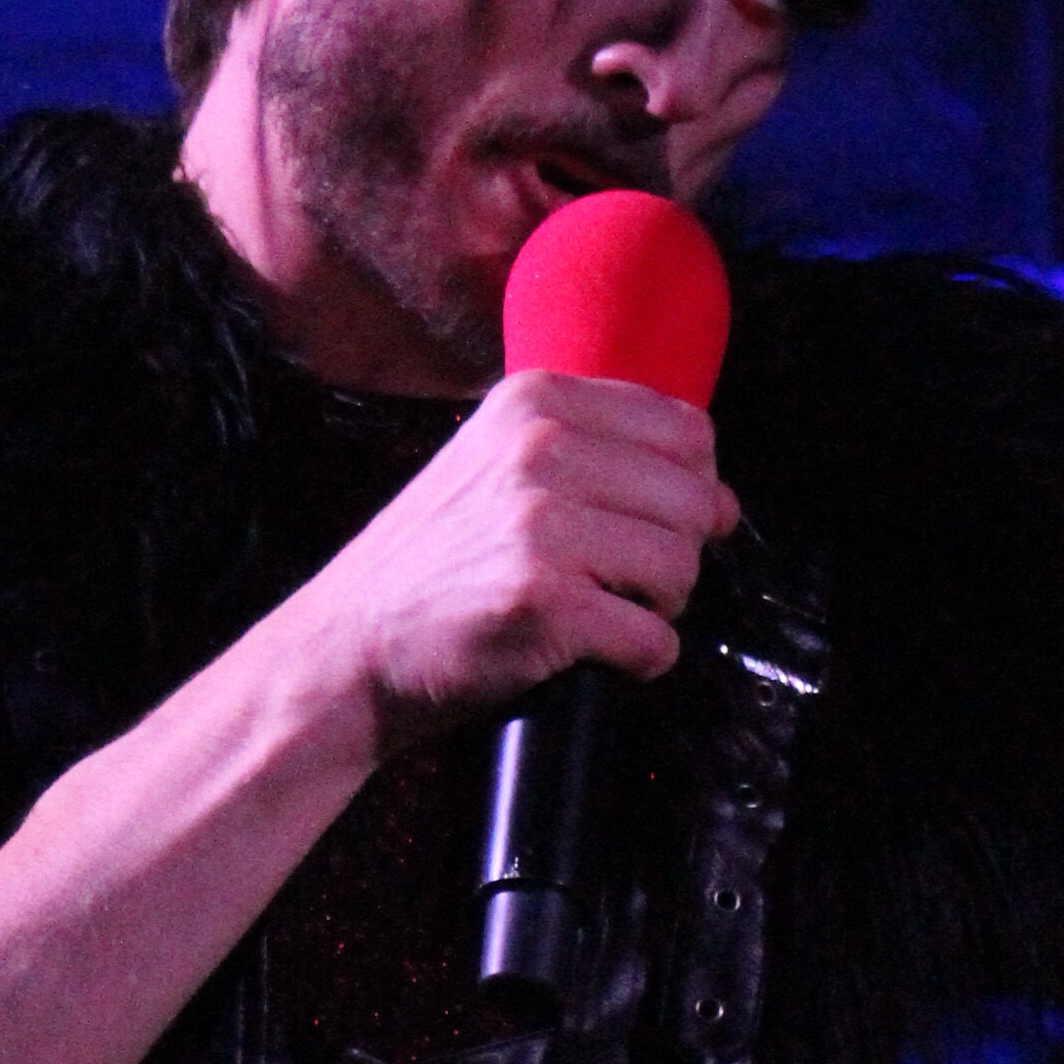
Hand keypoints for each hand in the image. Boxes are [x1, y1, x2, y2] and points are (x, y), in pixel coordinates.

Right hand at [292, 367, 740, 742]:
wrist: (350, 642)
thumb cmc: (435, 563)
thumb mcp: (496, 460)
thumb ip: (588, 449)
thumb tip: (713, 486)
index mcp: (537, 402)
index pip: (686, 431)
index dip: (691, 488)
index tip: (658, 523)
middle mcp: (540, 450)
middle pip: (695, 501)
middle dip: (679, 553)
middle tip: (631, 583)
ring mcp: (542, 526)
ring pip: (682, 568)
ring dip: (661, 608)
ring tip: (610, 615)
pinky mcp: (545, 603)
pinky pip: (654, 640)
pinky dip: (641, 661)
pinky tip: (598, 655)